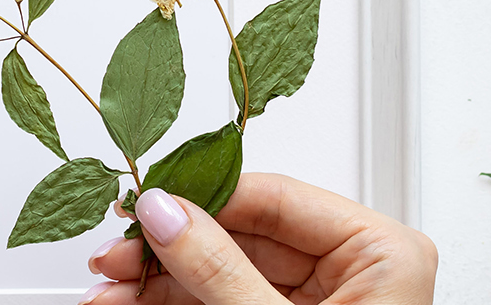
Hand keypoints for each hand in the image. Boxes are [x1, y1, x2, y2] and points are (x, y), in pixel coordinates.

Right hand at [83, 173, 437, 304]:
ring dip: (158, 283)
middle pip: (241, 236)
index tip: (147, 203)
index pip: (278, 199)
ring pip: (220, 272)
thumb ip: (220, 271)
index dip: (204, 197)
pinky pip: (220, 303)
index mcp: (381, 255)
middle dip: (168, 249)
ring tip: (109, 291)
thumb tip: (171, 215)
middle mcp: (353, 274)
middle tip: (117, 254)